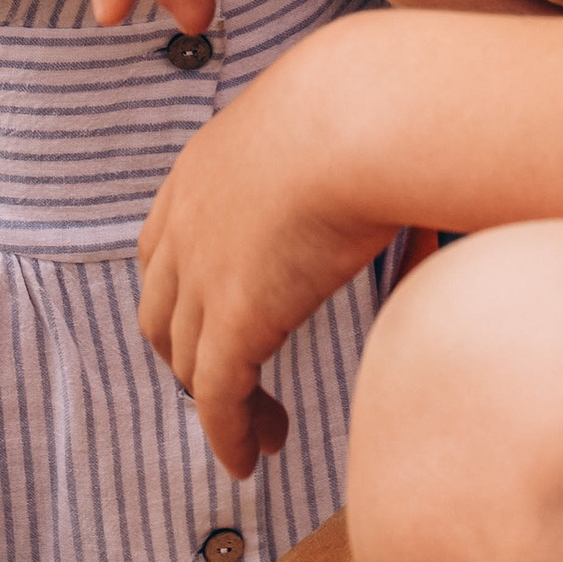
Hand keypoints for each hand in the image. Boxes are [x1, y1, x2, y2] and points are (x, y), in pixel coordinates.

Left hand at [138, 20, 401, 475]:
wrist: (363, 111)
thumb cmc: (372, 105)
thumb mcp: (329, 128)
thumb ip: (342, 166)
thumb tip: (402, 197)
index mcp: (201, 169)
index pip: (159, 248)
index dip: (179, 295)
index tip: (207, 324)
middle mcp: (187, 222)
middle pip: (162, 312)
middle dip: (188, 356)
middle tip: (229, 386)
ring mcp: (205, 273)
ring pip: (187, 364)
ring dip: (217, 405)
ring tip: (259, 432)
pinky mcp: (236, 319)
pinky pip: (218, 397)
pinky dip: (229, 434)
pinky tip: (250, 457)